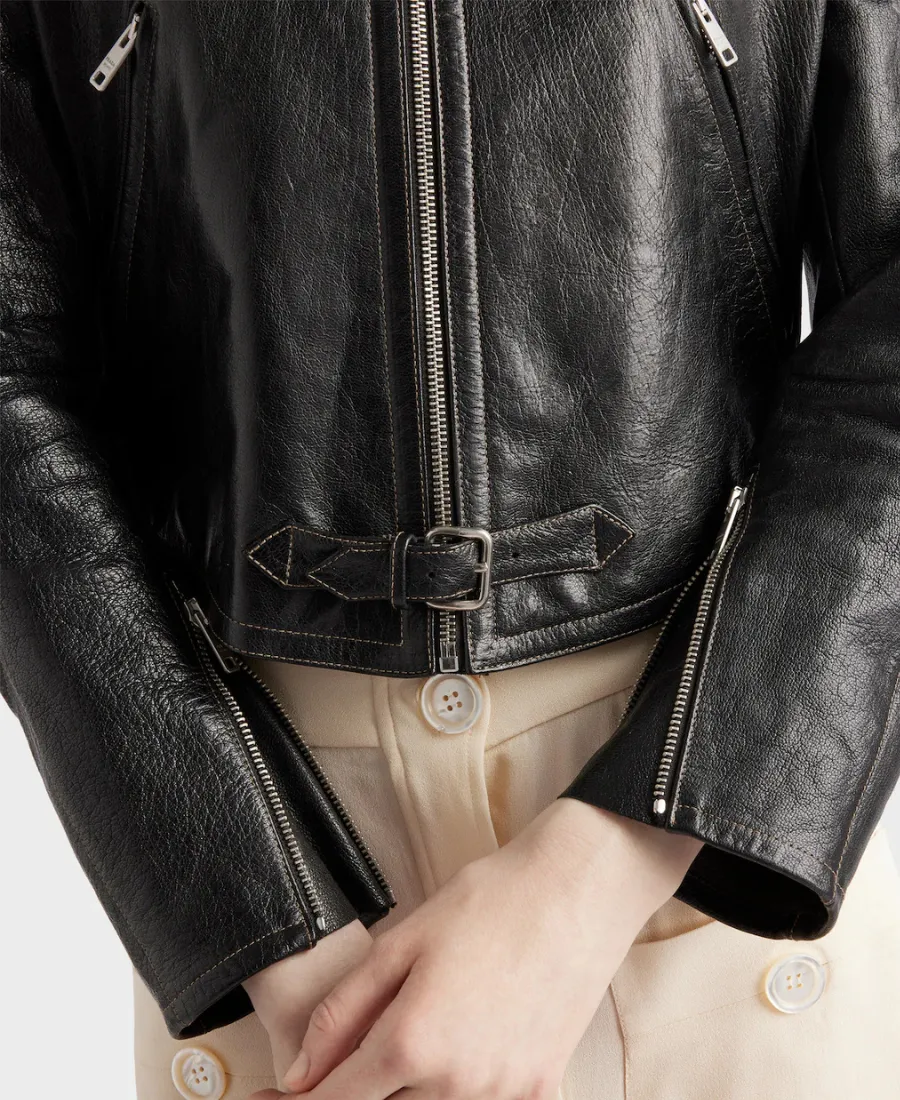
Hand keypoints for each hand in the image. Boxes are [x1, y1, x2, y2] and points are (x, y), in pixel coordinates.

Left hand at [250, 798, 700, 1099]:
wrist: (578, 890)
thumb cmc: (492, 901)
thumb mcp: (402, 941)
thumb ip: (342, 1013)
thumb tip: (300, 1074)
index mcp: (413, 1041)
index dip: (303, 1099)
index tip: (289, 1090)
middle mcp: (459, 1084)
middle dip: (360, 1089)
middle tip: (357, 1054)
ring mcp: (505, 1095)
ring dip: (409, 1089)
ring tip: (421, 1034)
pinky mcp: (541, 1091)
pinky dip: (460, 1087)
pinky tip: (464, 1048)